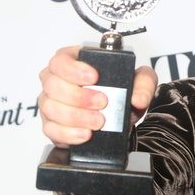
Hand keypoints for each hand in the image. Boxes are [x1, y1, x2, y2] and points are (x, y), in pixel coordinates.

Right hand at [37, 46, 158, 147]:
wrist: (121, 119)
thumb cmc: (122, 93)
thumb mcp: (140, 81)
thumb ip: (144, 84)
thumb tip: (137, 98)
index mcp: (73, 62)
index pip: (61, 60)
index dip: (73, 69)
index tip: (93, 77)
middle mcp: (57, 81)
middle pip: (53, 84)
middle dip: (78, 96)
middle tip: (102, 102)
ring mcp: (51, 103)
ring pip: (51, 108)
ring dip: (76, 116)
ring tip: (98, 121)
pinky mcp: (51, 125)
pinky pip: (51, 130)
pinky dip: (69, 134)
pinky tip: (85, 134)